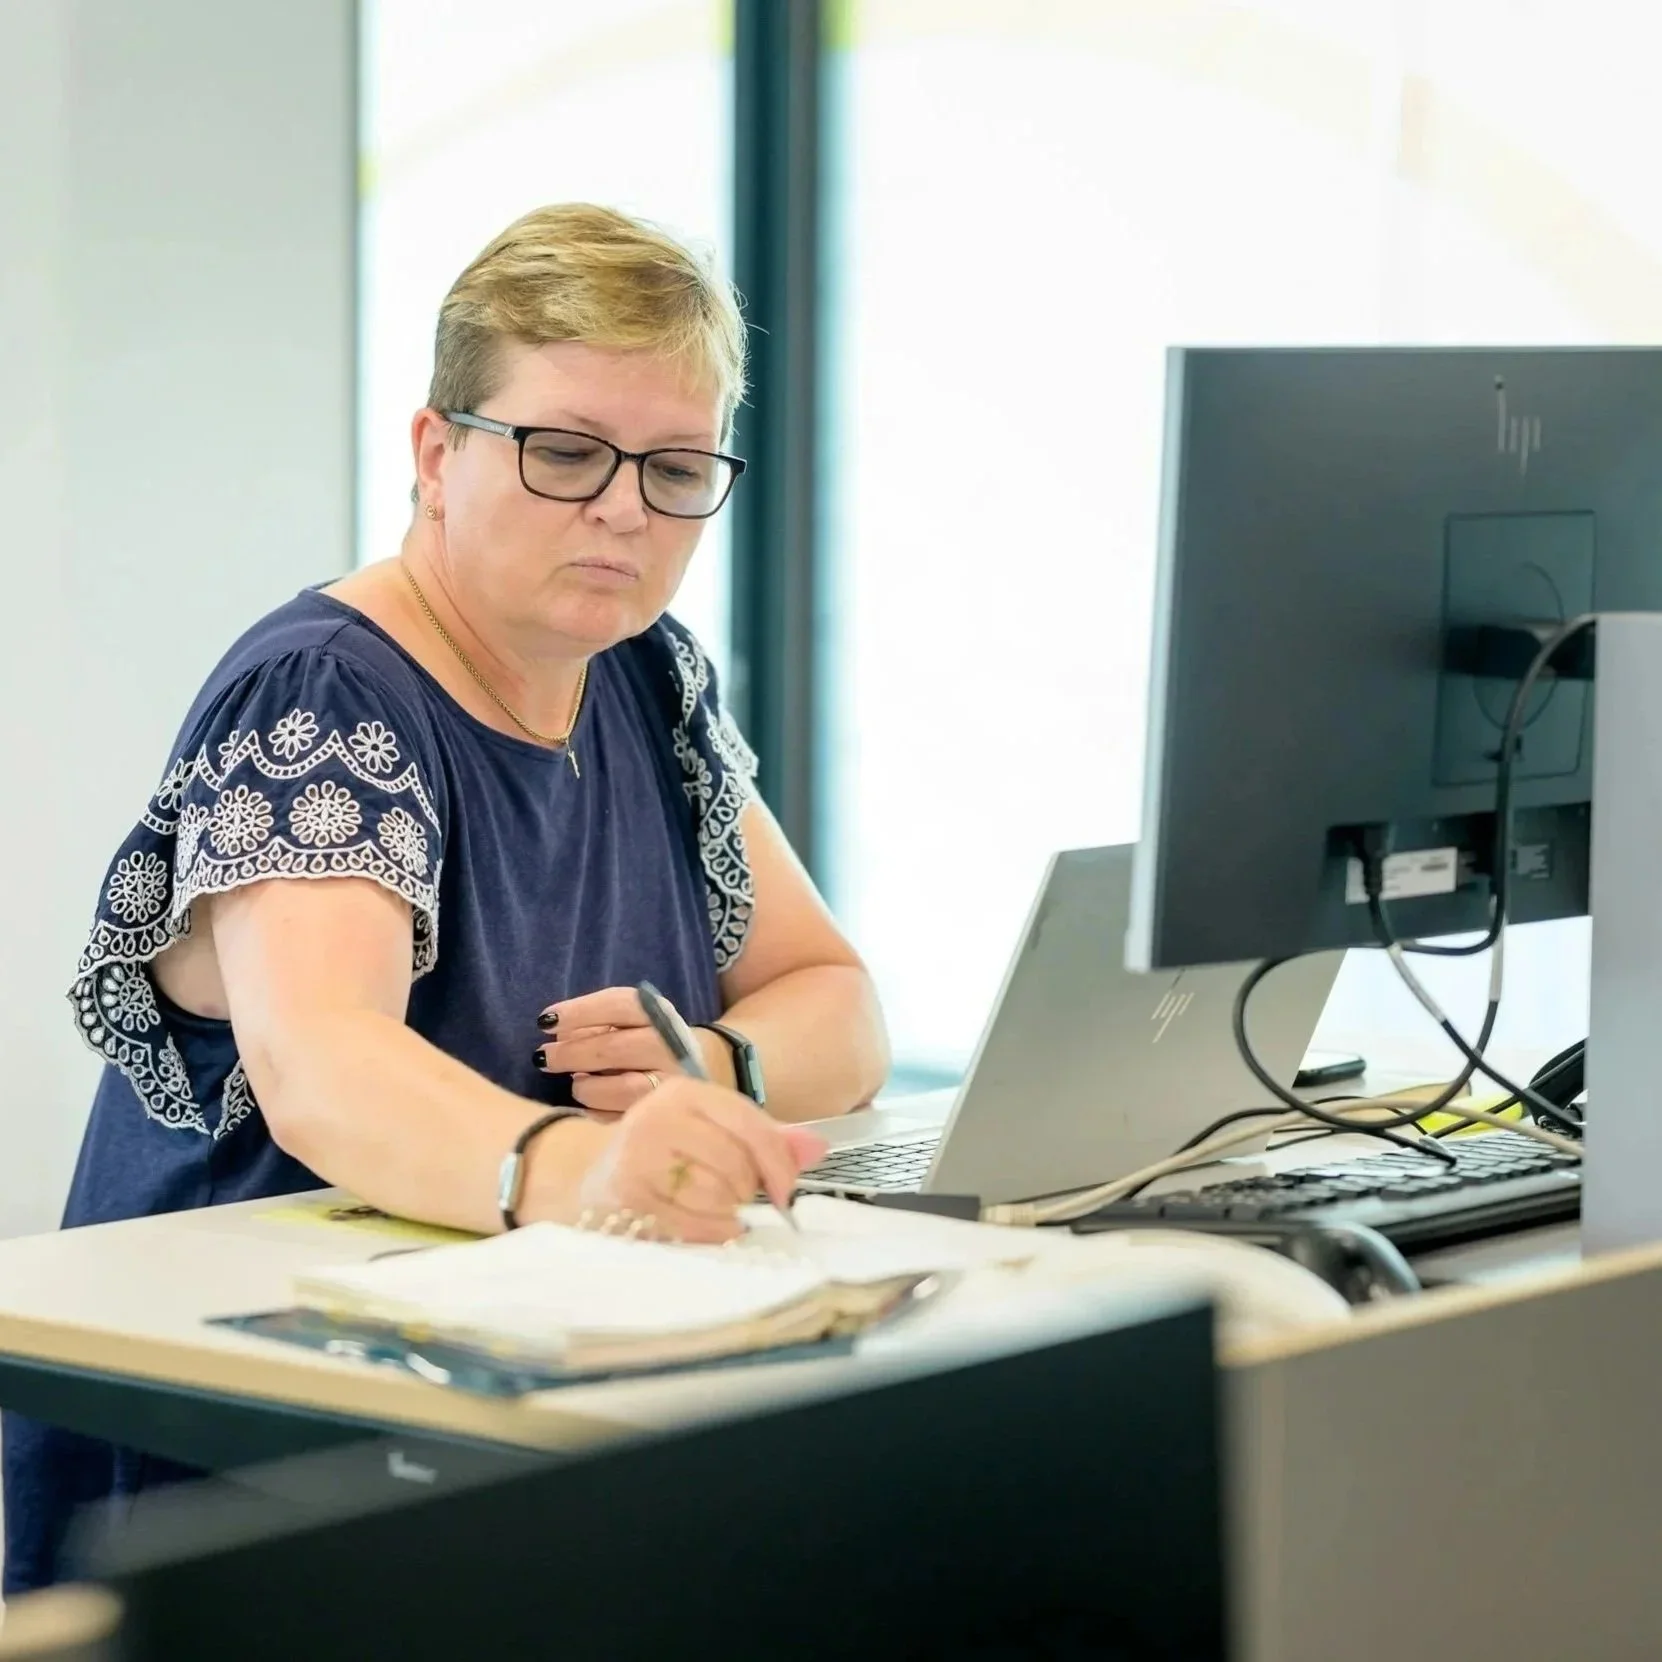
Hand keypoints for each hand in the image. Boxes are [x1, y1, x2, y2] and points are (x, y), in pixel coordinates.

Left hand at [534, 986, 730, 1116]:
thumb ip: (598, 1022)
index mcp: (660, 1015)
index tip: (545, 1021)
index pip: (620, 1005)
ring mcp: (673, 1085)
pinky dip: (599, 1112)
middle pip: (615, 1048)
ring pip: (622, 1089)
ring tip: (576, 1082)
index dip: (580, 1011)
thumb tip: (554, 1034)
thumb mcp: (635, 1020)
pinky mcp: (667, 1116)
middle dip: (572, 1053)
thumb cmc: (653, 1042)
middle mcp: (672, 1048)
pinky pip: (624, 1119)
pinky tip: (591, 1106)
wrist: (713, 1067)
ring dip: (587, 1086)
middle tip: (544, 1057)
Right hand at [562, 1075, 825, 1243]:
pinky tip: (701, 1225)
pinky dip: (708, 1232)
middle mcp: (658, 1116)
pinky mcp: (626, 1196)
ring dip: (726, 1213)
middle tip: (734, 1197)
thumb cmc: (665, 1154)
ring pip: (716, 1195)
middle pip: (735, 1164)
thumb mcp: (712, 1132)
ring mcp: (638, 1155)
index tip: (787, 1194)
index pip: (750, 1124)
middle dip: (746, 1190)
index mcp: (685, 1092)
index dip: (778, 1163)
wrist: (588, 1176)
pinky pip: (692, 1224)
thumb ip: (767, 1140)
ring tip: (712, 1207)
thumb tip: (818, 1149)